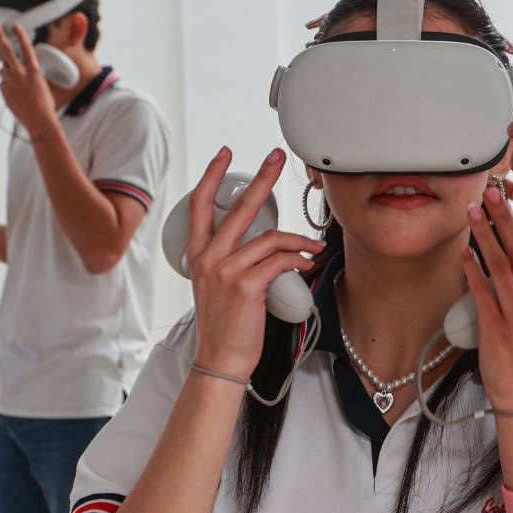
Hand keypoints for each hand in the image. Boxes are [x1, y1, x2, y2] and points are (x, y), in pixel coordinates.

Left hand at [0, 22, 58, 138]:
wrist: (39, 119)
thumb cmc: (44, 104)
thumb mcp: (41, 83)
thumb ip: (29, 73)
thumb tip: (18, 69)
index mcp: (33, 69)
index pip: (25, 47)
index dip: (20, 35)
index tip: (15, 26)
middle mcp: (19, 73)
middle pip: (6, 50)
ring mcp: (9, 81)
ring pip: (3, 68)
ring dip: (8, 71)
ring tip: (18, 83)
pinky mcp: (3, 89)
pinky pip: (3, 82)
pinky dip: (8, 85)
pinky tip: (17, 93)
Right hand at [186, 147, 325, 378]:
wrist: (221, 358)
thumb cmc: (226, 324)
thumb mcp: (217, 285)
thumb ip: (231, 259)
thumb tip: (264, 242)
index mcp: (199, 254)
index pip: (200, 204)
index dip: (212, 176)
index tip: (225, 154)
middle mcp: (209, 257)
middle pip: (240, 206)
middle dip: (263, 177)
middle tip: (277, 157)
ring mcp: (226, 270)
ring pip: (270, 237)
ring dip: (299, 240)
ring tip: (314, 247)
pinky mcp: (246, 285)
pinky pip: (280, 260)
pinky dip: (299, 259)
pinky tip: (307, 264)